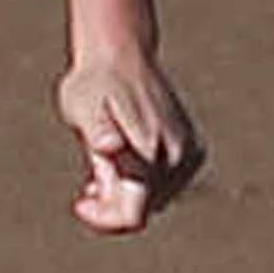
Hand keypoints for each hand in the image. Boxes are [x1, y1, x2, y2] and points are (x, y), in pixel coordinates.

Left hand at [55, 53, 203, 232]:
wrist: (120, 53)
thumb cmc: (93, 82)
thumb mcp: (81, 106)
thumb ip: (96, 133)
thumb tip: (108, 146)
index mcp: (149, 152)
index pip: (132, 215)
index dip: (103, 219)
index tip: (79, 201)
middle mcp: (177, 157)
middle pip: (142, 208)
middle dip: (111, 200)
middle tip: (91, 171)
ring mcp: (189, 154)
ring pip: (155, 198)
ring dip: (127, 190)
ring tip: (104, 162)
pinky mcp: (193, 149)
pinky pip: (167, 183)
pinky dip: (144, 181)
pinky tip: (125, 161)